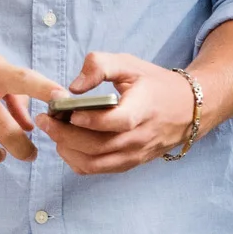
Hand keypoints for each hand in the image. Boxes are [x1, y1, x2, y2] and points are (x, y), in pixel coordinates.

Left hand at [35, 53, 196, 174]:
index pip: (117, 122)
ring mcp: (135, 154)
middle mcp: (140, 137)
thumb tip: (73, 87)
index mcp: (143, 109)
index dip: (90, 120)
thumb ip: (100, 66)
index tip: (67, 111)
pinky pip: (99, 169)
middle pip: (98, 147)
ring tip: (52, 131)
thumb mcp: (130, 64)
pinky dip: (77, 161)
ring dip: (68, 150)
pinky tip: (66, 145)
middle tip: (44, 120)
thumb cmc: (154, 84)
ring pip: (95, 163)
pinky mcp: (130, 163)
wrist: (188, 109)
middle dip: (65, 135)